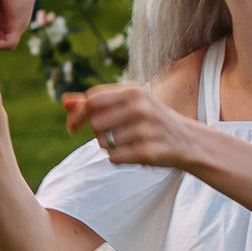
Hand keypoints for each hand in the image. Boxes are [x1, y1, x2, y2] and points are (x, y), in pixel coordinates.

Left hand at [62, 80, 194, 171]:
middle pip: (95, 124)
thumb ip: (95, 102)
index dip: (77, 115)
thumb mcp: (127, 104)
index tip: (71, 128)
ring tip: (130, 142)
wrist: (187, 140)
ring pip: (104, 144)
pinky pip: (114, 159)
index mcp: (133, 91)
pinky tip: (133, 153)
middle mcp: (140, 108)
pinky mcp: (147, 152)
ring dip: (110, 147)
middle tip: (115, 134)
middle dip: (98, 133)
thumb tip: (64, 102)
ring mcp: (145, 130)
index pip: (92, 100)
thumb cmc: (149, 119)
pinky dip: (118, 159)